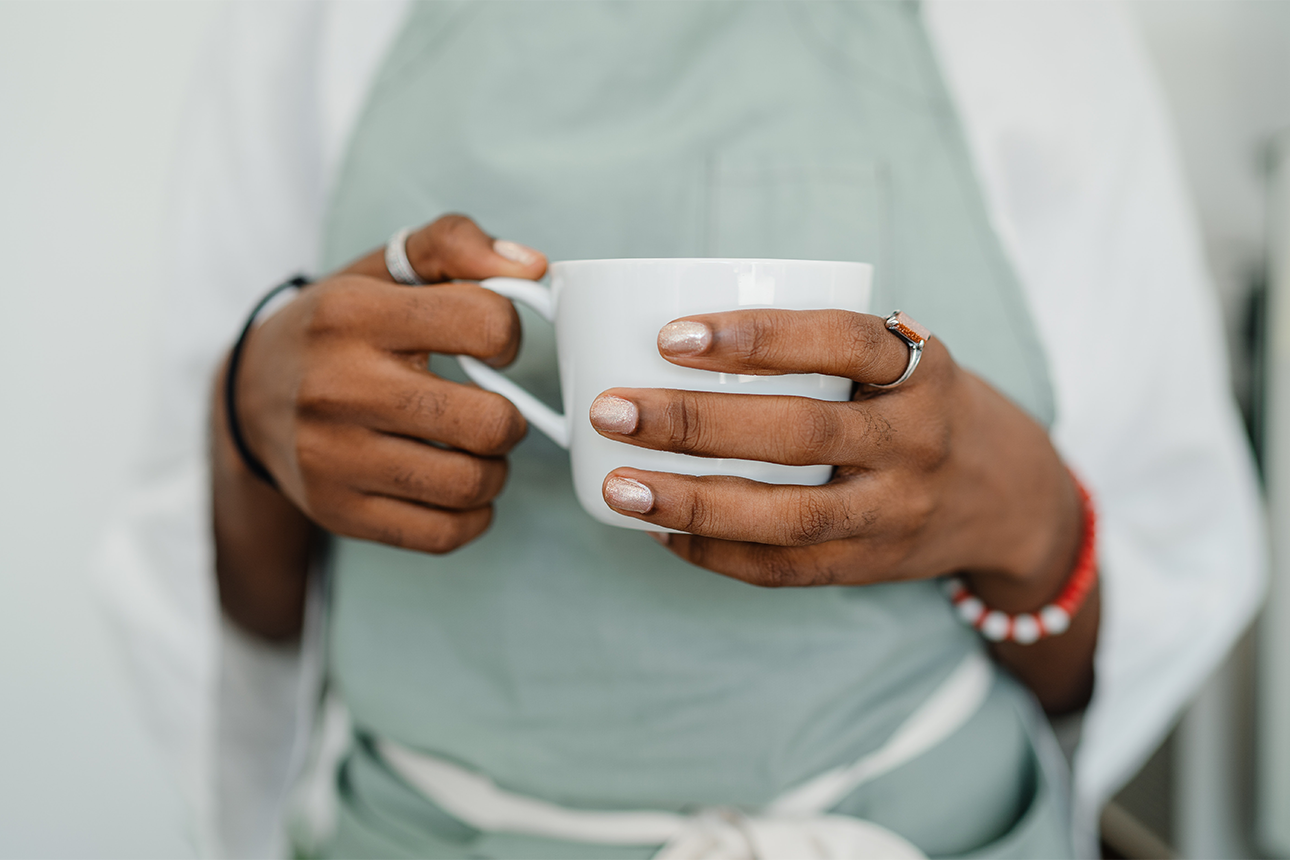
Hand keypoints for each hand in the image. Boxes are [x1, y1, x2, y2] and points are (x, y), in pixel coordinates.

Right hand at [230, 214, 546, 553]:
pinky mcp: (337, 511)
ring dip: (494, 471)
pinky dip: (470, 517)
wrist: (251, 394)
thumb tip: (534, 268)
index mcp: (356, 314)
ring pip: (470, 485)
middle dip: (510, 419)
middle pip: (488, 423)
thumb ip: (458, 244)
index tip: (491, 346)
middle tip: (491, 412)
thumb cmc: (341, 325)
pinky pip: (442, 534)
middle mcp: (339, 387)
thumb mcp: (385, 266)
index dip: (508, 336)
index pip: (486, 324)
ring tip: (474, 451)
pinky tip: (456, 489)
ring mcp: (334, 457)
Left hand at [590, 308, 1082, 609]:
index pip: (840, 339)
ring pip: (790, 516)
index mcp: (919, 368)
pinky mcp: (874, 566)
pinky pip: (788, 569)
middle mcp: (915, 440)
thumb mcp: (902, 357)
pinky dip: (718, 553)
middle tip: (613, 409)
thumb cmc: (922, 407)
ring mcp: (897, 511)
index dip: (754, 336)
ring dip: (694, 502)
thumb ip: (824, 344)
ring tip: (619, 487)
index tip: (669, 336)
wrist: (1011, 497)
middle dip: (695, 423)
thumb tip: (672, 334)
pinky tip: (662, 531)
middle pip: (801, 433)